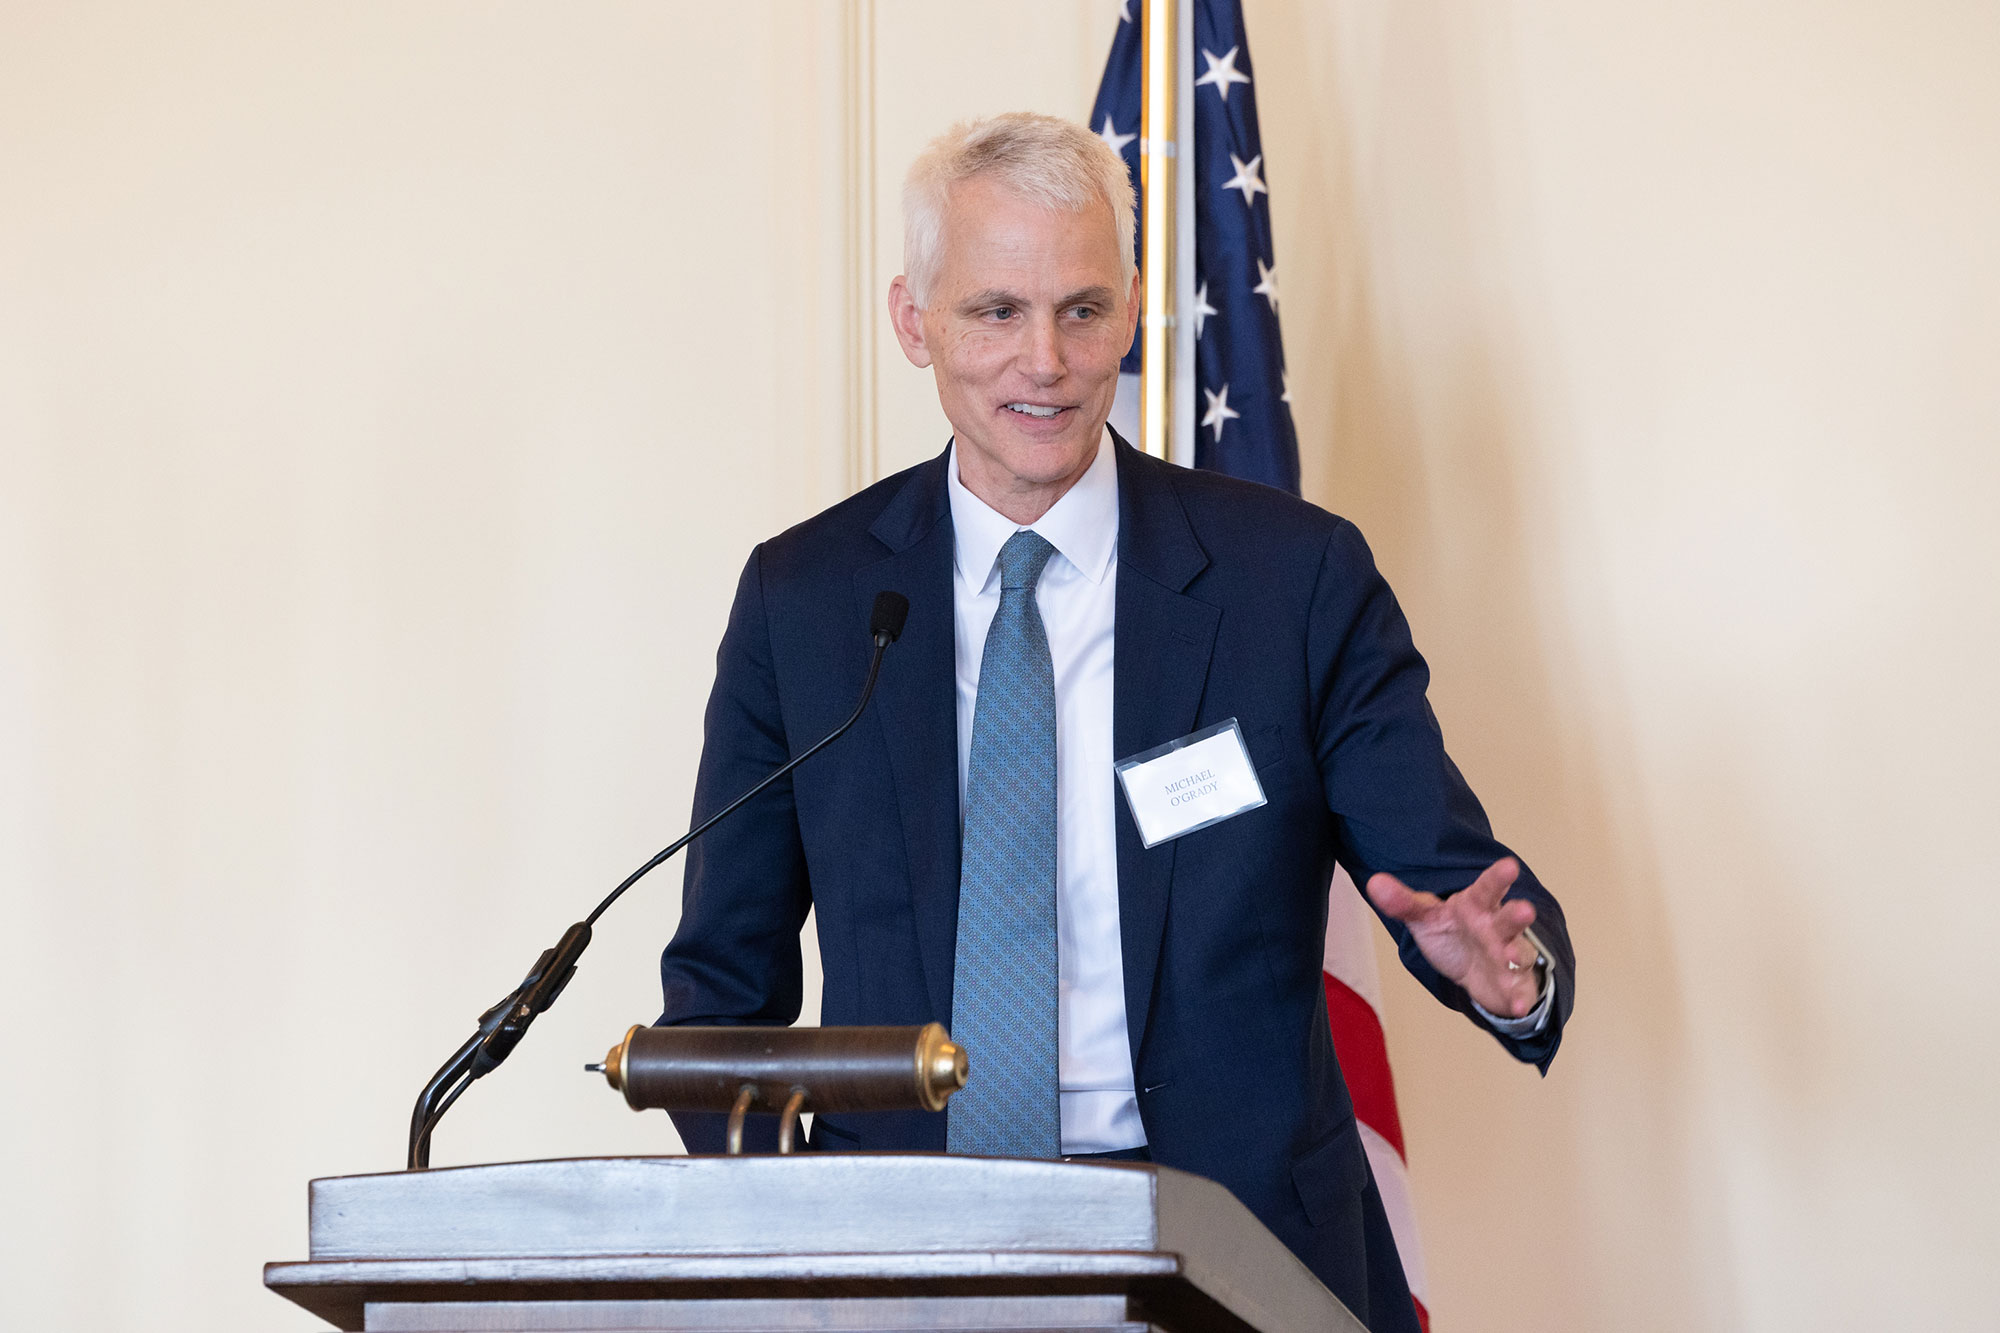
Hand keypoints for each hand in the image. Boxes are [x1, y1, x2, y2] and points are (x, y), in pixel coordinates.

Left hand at [1365, 858, 1542, 1018]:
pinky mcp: (1514, 984)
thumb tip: (1374, 882)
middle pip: (1509, 919)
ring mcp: (1510, 956)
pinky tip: (1518, 1006)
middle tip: (1524, 910)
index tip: (1509, 866)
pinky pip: (1519, 991)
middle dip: (1517, 914)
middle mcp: (1497, 928)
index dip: (1498, 877)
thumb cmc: (1453, 934)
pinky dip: (1520, 999)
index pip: (1487, 888)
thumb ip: (1403, 902)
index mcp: (1476, 906)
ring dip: (1519, 954)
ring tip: (1512, 957)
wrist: (1474, 972)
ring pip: (1520, 952)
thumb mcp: (1426, 917)